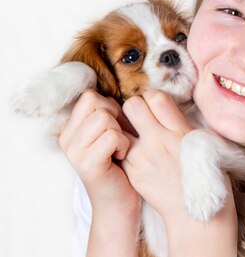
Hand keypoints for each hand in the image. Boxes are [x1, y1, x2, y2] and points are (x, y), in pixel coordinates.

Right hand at [60, 90, 139, 212]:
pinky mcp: (87, 164)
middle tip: (118, 139)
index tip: (116, 127)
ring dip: (121, 132)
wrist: (119, 203)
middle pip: (96, 103)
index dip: (110, 106)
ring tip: (119, 150)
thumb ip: (108, 114)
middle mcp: (67, 139)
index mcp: (71, 129)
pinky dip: (124, 145)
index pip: (89, 97)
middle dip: (116, 117)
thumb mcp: (110, 134)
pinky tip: (121, 157)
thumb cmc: (121, 165)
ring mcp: (74, 152)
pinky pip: (113, 136)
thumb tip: (122, 94)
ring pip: (104, 118)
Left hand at [121, 90, 238, 256]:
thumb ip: (182, 123)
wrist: (194, 214)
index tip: (158, 106)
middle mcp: (158, 142)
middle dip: (135, 107)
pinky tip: (140, 156)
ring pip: (121, 128)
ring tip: (140, 137)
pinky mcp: (132, 172)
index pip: (156, 97)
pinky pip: (122, 150)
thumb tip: (165, 105)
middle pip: (132, 106)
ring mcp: (142, 158)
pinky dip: (128, 149)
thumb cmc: (207, 177)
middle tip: (143, 116)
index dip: (154, 98)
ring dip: (128, 128)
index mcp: (180, 131)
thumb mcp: (205, 143)